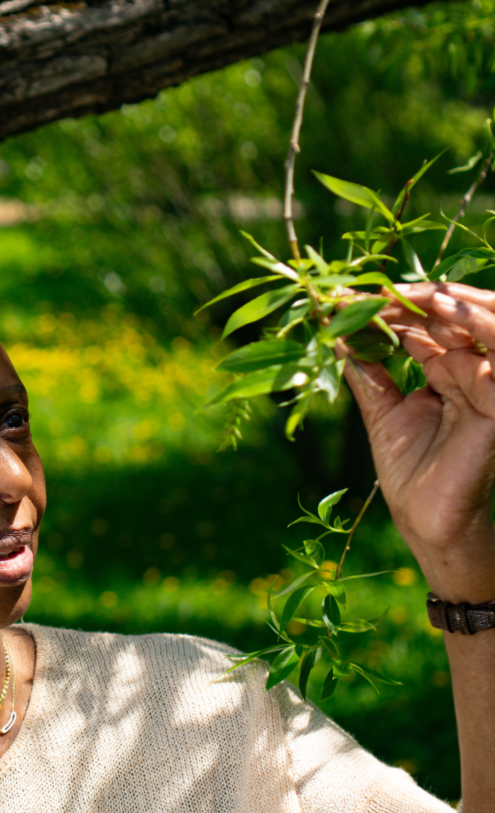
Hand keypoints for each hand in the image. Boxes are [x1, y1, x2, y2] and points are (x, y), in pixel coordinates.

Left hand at [342, 281, 494, 601]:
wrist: (427, 521)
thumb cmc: (411, 472)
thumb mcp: (382, 413)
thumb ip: (365, 372)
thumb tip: (334, 333)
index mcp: (445, 369)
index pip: (423, 323)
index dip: (388, 306)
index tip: (345, 298)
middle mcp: (473, 368)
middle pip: (451, 315)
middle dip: (413, 298)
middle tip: (370, 291)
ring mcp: (491, 382)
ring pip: (481, 321)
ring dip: (447, 301)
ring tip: (408, 292)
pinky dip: (476, 324)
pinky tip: (444, 310)